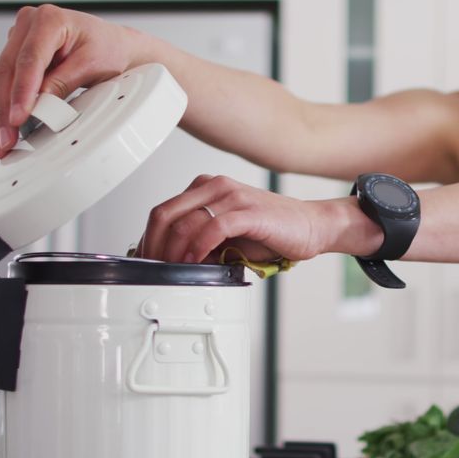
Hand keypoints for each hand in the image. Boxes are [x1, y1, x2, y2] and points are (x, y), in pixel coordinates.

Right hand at [0, 5, 143, 157]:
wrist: (112, 44)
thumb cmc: (107, 48)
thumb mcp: (92, 65)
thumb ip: (63, 82)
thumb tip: (38, 103)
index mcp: (49, 19)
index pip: (29, 60)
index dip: (22, 91)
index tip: (18, 118)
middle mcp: (28, 24)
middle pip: (7, 70)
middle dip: (5, 109)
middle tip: (8, 138)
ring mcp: (18, 38)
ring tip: (1, 139)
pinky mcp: (15, 53)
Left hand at [135, 175, 331, 264]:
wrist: (311, 226)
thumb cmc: (272, 231)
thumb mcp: (227, 234)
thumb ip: (200, 239)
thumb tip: (171, 262)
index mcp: (207, 187)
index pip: (163, 211)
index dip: (149, 240)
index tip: (148, 264)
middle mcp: (216, 186)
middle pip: (165, 214)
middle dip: (154, 247)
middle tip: (154, 271)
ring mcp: (232, 196)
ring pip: (185, 222)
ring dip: (172, 251)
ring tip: (172, 270)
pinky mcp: (248, 211)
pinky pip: (213, 227)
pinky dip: (198, 246)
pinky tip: (194, 261)